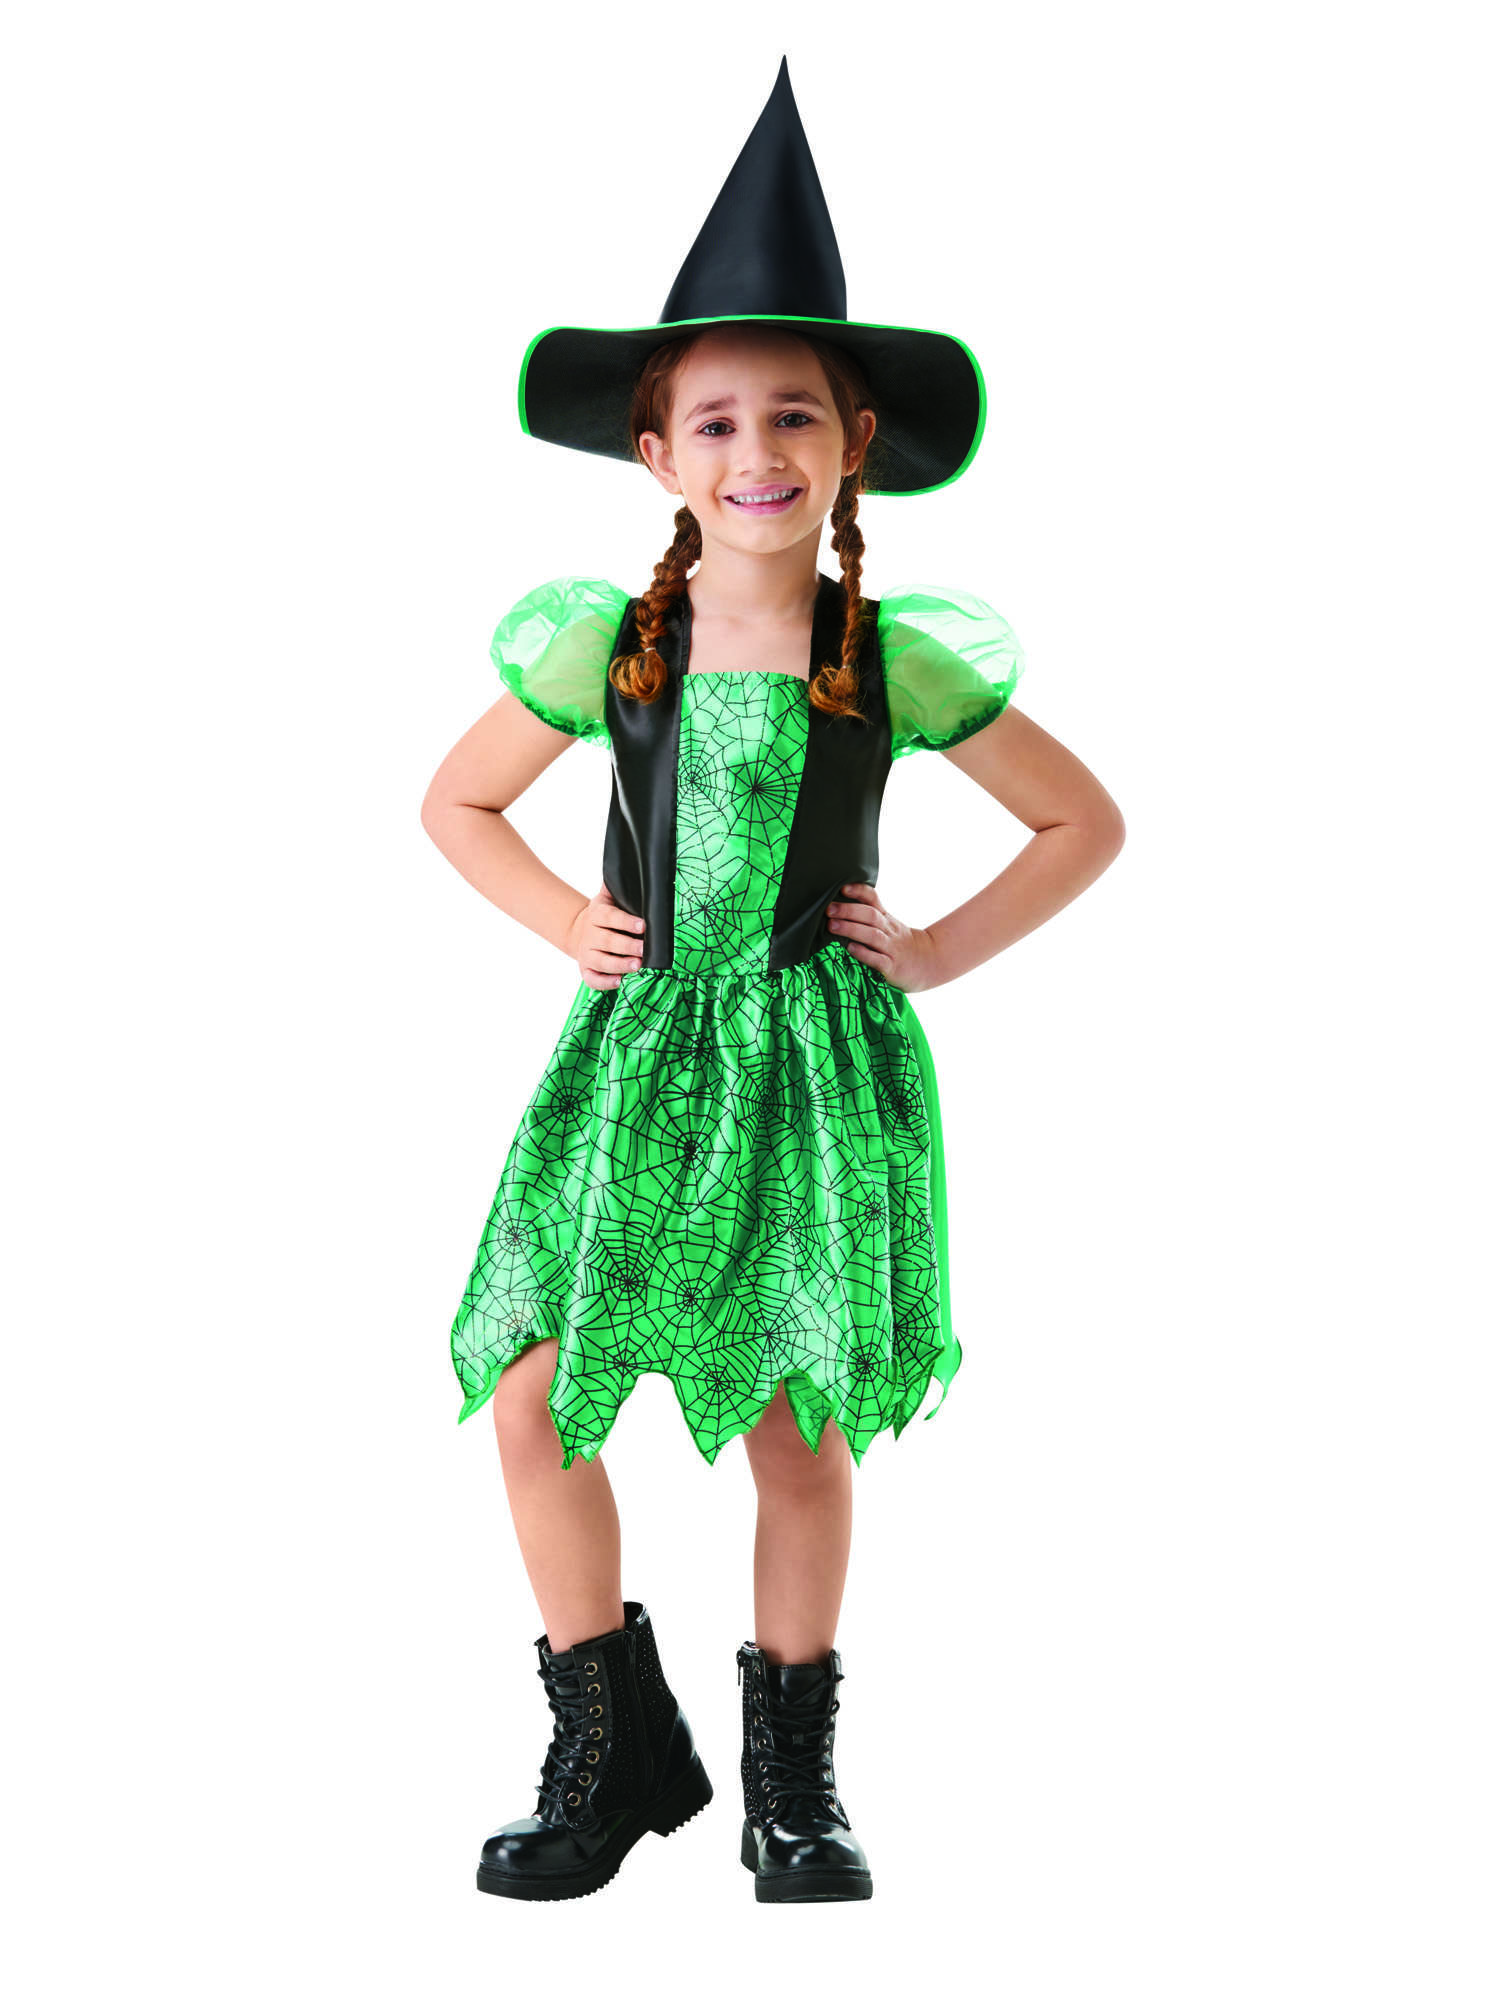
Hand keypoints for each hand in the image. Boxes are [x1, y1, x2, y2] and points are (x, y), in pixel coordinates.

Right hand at [567, 883, 645, 989]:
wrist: (578, 931)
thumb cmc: (603, 915)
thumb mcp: (606, 898)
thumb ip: (615, 887)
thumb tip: (630, 866)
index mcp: (597, 915)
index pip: (610, 917)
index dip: (625, 921)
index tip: (643, 925)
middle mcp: (590, 935)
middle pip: (607, 941)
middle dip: (627, 945)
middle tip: (644, 949)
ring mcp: (587, 954)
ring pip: (601, 961)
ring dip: (619, 964)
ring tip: (637, 965)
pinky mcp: (586, 970)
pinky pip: (592, 979)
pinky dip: (604, 983)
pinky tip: (619, 982)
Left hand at [825, 882, 941, 992]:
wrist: (929, 962)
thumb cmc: (899, 943)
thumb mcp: (888, 925)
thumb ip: (867, 916)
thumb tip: (836, 908)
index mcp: (886, 918)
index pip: (873, 899)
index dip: (859, 891)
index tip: (843, 887)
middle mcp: (888, 930)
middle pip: (870, 915)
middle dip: (848, 911)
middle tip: (829, 909)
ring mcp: (891, 948)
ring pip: (872, 935)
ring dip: (851, 929)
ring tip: (832, 926)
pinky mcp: (892, 967)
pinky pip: (878, 959)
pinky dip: (864, 953)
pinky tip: (850, 948)